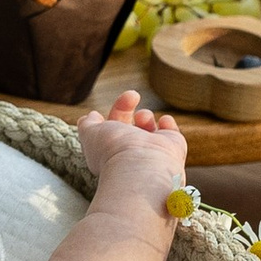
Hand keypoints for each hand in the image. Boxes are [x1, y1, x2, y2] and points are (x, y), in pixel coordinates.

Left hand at [77, 90, 188, 212]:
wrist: (142, 164)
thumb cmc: (113, 150)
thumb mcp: (90, 134)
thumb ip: (87, 124)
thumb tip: (90, 117)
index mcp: (112, 152)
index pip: (110, 130)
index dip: (108, 116)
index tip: (102, 111)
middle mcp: (132, 153)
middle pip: (128, 125)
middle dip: (125, 107)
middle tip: (132, 96)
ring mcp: (153, 151)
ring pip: (148, 127)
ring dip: (145, 115)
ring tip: (143, 118)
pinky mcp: (173, 148)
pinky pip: (171, 132)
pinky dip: (167, 123)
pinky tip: (163, 122)